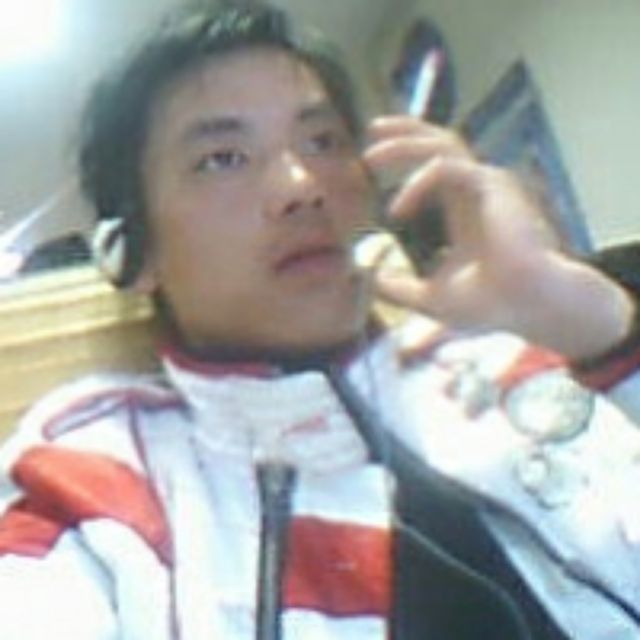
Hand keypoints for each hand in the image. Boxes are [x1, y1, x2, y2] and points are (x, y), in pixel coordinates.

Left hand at [363, 115, 634, 358]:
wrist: (527, 307)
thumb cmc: (491, 303)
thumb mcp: (432, 298)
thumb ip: (401, 288)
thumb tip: (374, 279)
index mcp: (464, 207)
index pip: (435, 164)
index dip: (407, 153)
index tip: (373, 158)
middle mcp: (476, 190)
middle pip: (439, 141)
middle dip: (405, 130)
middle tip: (373, 130)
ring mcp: (488, 184)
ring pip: (443, 144)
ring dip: (404, 144)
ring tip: (370, 156)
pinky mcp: (493, 186)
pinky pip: (445, 168)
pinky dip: (417, 183)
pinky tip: (397, 211)